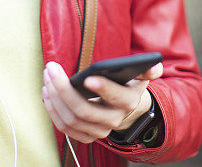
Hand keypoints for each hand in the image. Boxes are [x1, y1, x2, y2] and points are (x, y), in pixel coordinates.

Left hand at [41, 61, 163, 143]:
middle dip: (63, 89)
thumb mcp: (141, 77)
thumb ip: (148, 70)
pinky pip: (65, 128)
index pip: (116, 97)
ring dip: (54, 99)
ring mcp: (99, 131)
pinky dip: (52, 111)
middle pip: (84, 111)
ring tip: (47, 78)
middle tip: (51, 69)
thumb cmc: (129, 87)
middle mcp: (114, 120)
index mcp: (128, 102)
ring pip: (70, 120)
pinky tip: (47, 93)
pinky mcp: (86, 136)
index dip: (103, 88)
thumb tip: (154, 65)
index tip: (87, 77)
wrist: (128, 112)